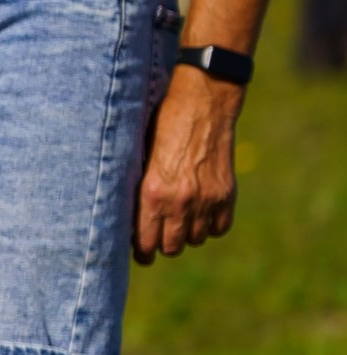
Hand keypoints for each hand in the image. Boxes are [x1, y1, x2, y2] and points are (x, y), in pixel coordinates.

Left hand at [133, 66, 240, 261]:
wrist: (203, 102)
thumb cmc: (162, 123)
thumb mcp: (140, 155)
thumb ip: (137, 188)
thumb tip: (128, 218)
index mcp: (151, 193)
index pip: (145, 243)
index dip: (142, 251)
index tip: (141, 251)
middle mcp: (179, 201)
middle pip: (172, 247)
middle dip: (164, 242)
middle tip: (161, 234)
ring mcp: (206, 200)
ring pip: (195, 240)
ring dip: (188, 233)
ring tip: (181, 217)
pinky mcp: (226, 194)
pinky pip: (219, 228)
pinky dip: (211, 224)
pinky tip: (202, 211)